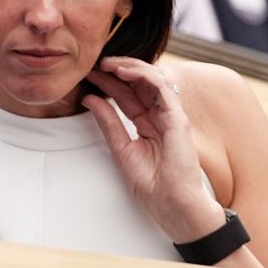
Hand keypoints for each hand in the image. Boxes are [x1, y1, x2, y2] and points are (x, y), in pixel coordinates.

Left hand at [83, 57, 223, 242]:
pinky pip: (162, 89)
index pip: (127, 96)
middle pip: (139, 84)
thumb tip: (88, 99)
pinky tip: (124, 71)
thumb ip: (108, 123)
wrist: (173, 206)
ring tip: (108, 63)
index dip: (109, 82)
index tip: (89, 74)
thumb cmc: (153, 185)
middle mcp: (160, 117)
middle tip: (96, 62)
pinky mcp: (178, 119)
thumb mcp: (121, 149)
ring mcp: (171, 116)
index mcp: (147, 125)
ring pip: (153, 79)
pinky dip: (144, 76)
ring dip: (130, 67)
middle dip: (118, 69)